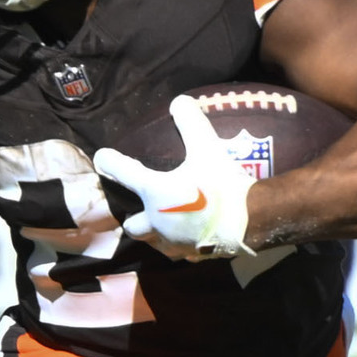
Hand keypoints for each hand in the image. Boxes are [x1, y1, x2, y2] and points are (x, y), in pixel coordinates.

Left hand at [90, 96, 256, 258]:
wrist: (252, 221)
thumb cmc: (224, 184)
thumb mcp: (208, 148)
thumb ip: (191, 123)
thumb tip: (180, 101)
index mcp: (154, 192)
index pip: (122, 173)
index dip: (110, 163)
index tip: (103, 158)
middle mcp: (156, 221)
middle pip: (131, 225)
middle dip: (133, 216)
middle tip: (145, 204)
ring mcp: (173, 243)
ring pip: (152, 243)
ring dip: (154, 233)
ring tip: (166, 222)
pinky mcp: (192, 256)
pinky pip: (177, 252)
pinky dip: (178, 244)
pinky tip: (190, 234)